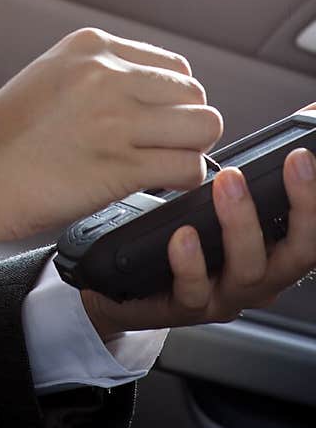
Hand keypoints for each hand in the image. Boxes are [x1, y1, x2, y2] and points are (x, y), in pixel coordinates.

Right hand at [0, 25, 222, 257]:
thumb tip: (152, 94)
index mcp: (90, 47)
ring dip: (189, 151)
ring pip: (203, 127)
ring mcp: (114, 119)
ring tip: (163, 166)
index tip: (158, 123)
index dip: (172, 102)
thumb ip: (98, 74)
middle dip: (186, 125)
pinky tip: (158, 186)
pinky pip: (187, 167)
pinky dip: (183, 181)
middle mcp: (106, 75)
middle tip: (163, 149)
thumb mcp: (48, 77)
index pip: (173, 67)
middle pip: (193, 95)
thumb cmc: (0, 139)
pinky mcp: (118, 166)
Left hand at [81, 148, 315, 341]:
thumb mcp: (226, 203)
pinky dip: (192, 264)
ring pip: (249, 271)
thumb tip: (303, 120)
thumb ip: (257, 172)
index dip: (314, 197)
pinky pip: (194, 291)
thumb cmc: (187, 237)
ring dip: (242, 225)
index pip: (311, 229)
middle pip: (298, 253)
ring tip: (227, 184)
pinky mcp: (184, 307)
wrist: (130, 287)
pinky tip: (183, 236)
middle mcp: (259, 278)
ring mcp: (225, 296)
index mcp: (275, 252)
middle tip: (293, 163)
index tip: (304, 157)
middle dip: (300, 208)